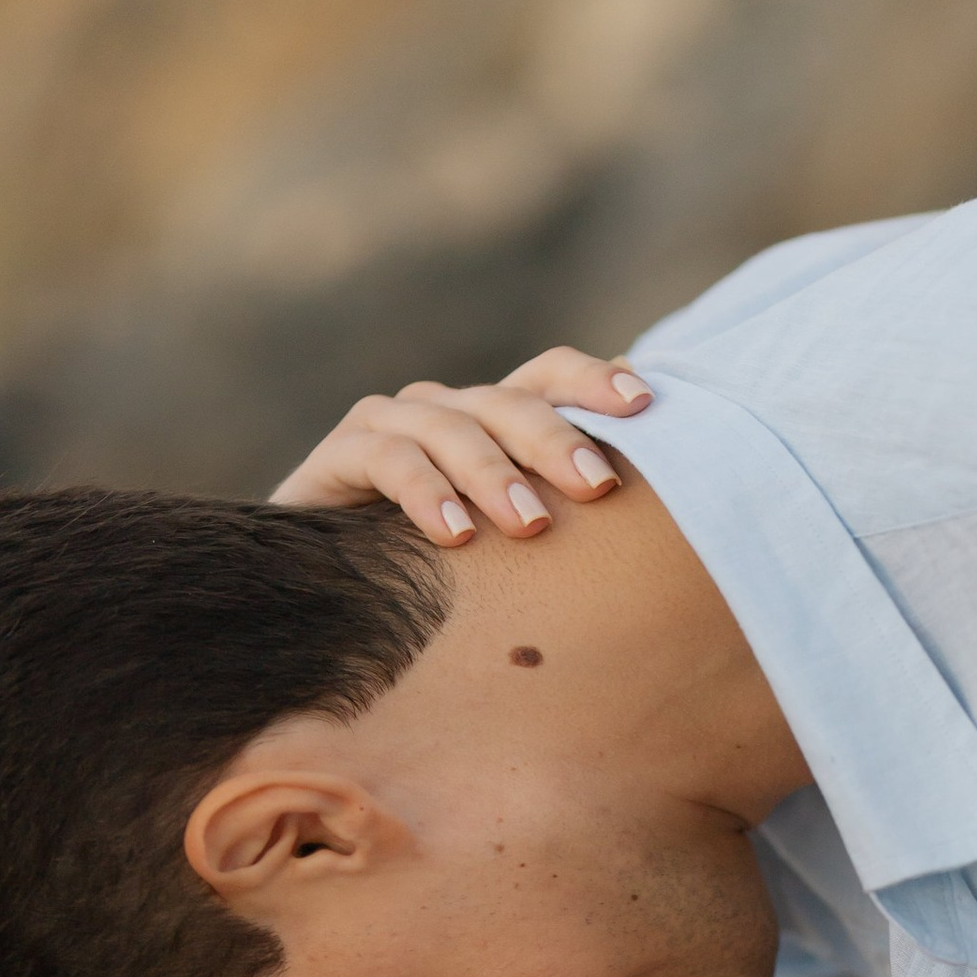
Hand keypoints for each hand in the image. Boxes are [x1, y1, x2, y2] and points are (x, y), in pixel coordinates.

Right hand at [268, 349, 651, 545]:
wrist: (324, 599)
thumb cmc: (436, 576)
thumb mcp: (507, 550)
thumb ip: (560, 520)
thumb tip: (652, 519)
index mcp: (490, 420)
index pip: (547, 377)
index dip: (594, 382)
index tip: (645, 406)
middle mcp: (443, 409)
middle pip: (508, 402)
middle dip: (556, 441)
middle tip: (599, 486)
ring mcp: (388, 425)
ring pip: (452, 428)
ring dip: (495, 474)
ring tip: (530, 524)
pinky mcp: (338, 455)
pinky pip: (387, 459)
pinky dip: (424, 493)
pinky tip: (456, 535)